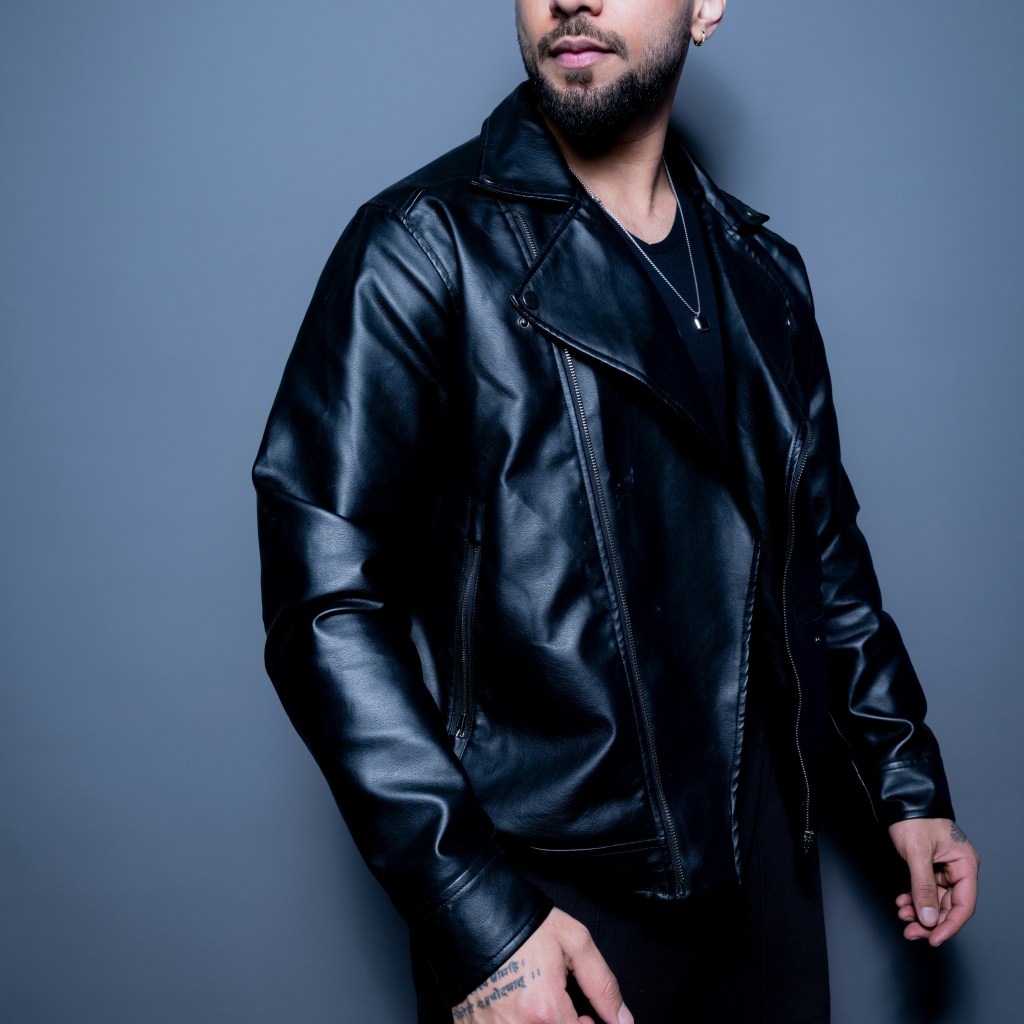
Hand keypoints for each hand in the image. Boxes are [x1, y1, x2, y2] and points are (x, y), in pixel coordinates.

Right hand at [450, 907, 632, 1023]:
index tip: (584, 1016)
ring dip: (538, 1022)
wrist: (471, 912)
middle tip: (559, 1008)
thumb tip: (623, 1020)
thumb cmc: (522, 924)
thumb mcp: (573, 941)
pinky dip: (512, 1021)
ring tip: (535, 1004)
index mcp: (546, 1009)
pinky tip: (511, 1005)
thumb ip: (602, 984)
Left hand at [888, 817, 979, 945]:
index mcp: (965, 864)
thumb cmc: (913, 818)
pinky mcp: (930, 866)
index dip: (949, 925)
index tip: (933, 939)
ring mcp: (944, 868)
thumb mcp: (917, 853)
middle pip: (949, 905)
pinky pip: (926, 889)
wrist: (900, 798)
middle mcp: (958, 868)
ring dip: (920, 911)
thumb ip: (923, 887)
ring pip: (936, 900)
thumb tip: (929, 918)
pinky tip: (903, 903)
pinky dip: (915, 898)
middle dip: (929, 920)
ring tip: (903, 916)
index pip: (963, 905)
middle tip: (910, 932)